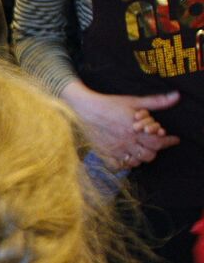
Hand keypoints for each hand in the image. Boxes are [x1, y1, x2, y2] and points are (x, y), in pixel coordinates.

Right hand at [62, 83, 179, 169]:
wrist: (86, 110)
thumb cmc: (110, 104)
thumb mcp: (134, 101)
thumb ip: (156, 102)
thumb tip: (176, 96)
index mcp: (135, 129)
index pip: (158, 142)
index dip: (168, 142)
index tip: (173, 139)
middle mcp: (127, 142)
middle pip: (149, 155)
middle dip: (155, 150)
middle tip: (155, 144)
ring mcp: (116, 149)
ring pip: (136, 161)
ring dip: (142, 157)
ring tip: (142, 149)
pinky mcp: (106, 153)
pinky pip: (120, 165)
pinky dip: (127, 163)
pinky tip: (128, 155)